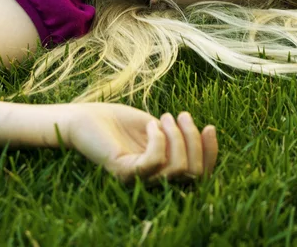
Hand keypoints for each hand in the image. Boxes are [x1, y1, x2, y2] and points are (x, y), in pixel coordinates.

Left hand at [67, 103, 217, 182]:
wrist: (85, 119)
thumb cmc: (119, 122)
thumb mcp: (157, 127)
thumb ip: (178, 137)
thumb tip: (207, 134)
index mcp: (164, 171)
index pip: (199, 175)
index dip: (211, 153)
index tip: (209, 126)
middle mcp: (154, 181)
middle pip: (194, 173)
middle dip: (193, 140)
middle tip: (180, 115)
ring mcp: (139, 179)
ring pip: (178, 168)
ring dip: (177, 136)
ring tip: (163, 117)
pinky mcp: (124, 173)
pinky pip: (154, 162)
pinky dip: (159, 139)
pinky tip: (150, 124)